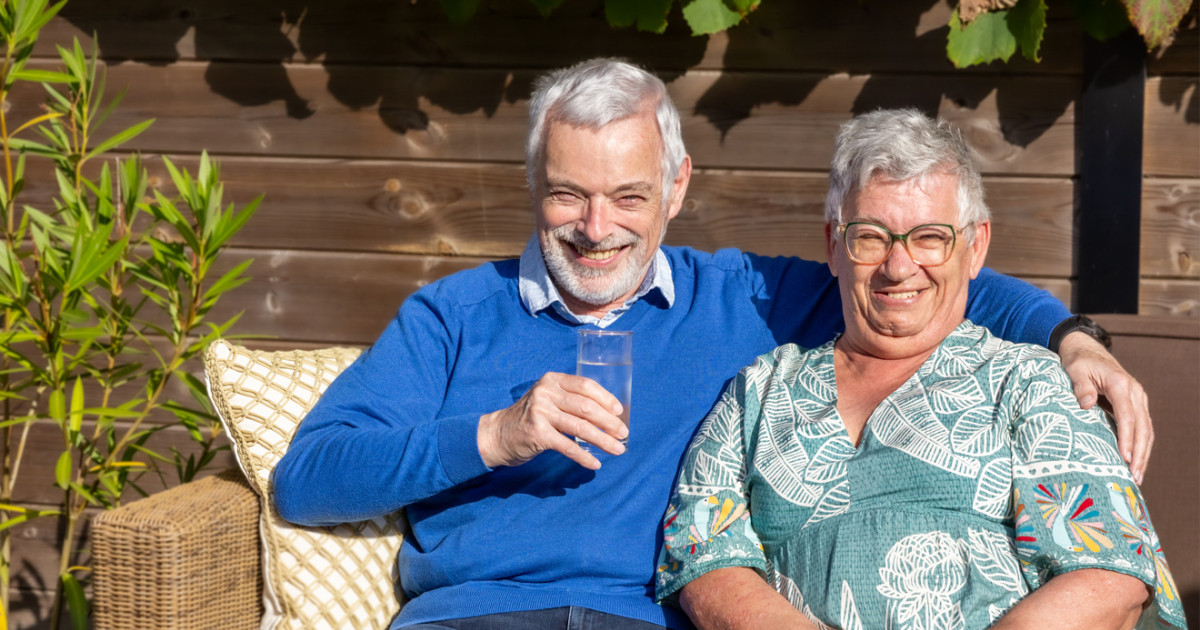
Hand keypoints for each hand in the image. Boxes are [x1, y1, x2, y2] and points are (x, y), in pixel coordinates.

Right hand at [477, 372, 627, 469]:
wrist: (497, 434)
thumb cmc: (529, 417)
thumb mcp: (547, 398)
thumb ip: (569, 399)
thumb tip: (606, 413)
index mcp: (552, 380)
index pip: (585, 385)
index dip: (606, 398)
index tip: (619, 411)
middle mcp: (546, 393)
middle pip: (586, 407)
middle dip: (609, 422)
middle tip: (623, 433)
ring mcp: (540, 413)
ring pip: (580, 427)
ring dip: (603, 440)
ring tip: (618, 449)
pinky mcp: (537, 434)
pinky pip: (567, 446)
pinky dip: (584, 456)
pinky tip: (595, 463)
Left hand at [1057, 331, 1152, 482]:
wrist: (1086, 350)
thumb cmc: (1078, 361)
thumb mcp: (1075, 370)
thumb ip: (1081, 387)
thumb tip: (1086, 405)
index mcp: (1120, 383)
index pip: (1127, 416)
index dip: (1127, 438)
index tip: (1126, 458)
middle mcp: (1134, 391)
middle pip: (1142, 426)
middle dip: (1140, 453)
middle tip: (1135, 476)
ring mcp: (1137, 398)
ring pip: (1146, 429)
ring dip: (1144, 453)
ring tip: (1137, 476)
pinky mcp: (1135, 403)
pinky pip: (1142, 427)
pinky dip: (1141, 445)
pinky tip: (1136, 462)